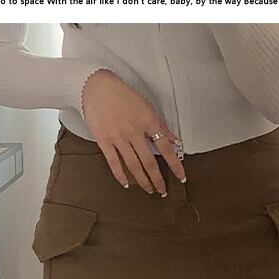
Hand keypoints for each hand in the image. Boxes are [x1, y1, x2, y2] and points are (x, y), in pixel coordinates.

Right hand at [81, 69, 185, 193]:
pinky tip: (126, 184)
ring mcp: (119, 137)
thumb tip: (174, 140)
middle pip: (150, 162)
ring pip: (133, 165)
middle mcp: (134, 131)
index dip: (175, 165)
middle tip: (162, 190)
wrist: (97, 87)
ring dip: (143, 180)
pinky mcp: (104, 141)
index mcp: (148, 121)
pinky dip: (120, 175)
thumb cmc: (122, 95)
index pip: (166, 147)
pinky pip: (114, 163)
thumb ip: (160, 126)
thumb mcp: (146, 106)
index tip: (181, 177)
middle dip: (157, 179)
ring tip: (149, 189)